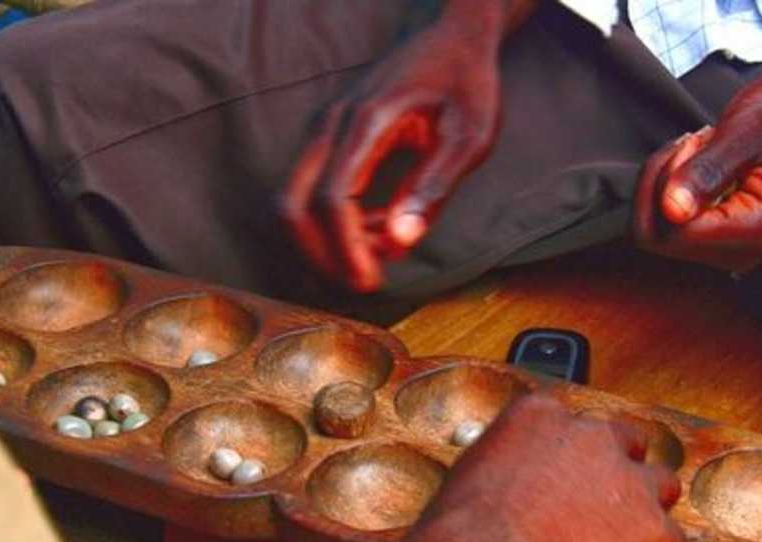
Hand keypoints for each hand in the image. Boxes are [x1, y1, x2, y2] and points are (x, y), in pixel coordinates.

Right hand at [281, 15, 502, 292]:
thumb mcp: (469, 137)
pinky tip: (377, 229)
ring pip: (296, 200)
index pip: (332, 198)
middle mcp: (332, 124)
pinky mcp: (329, 138)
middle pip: (292, 204)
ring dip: (328, 241)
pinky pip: (313, 190)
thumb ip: (434, 188)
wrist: (453, 37)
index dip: (345, 249)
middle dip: (320, 256)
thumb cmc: (466, 83)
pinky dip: (336, 222)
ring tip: (380, 254)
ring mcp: (324, 130)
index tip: (369, 283)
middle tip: (362, 284)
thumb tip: (398, 241)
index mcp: (365, 122)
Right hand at [421, 394, 684, 541]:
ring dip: (643, 509)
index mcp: (540, 416)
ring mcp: (626, 480)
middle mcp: (590, 437)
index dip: (569, 454)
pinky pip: (670, 541)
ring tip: (623, 539)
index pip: (570, 421)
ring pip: (659, 484)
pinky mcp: (650, 529)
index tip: (561, 476)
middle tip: (599, 503)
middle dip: (615, 470)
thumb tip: (504, 490)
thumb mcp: (472, 474)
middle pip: (624, 441)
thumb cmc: (462, 531)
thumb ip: (504, 467)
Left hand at [633, 65, 761, 271]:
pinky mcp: (724, 237)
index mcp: (753, 232)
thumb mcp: (750, 128)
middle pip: (656, 236)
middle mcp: (741, 252)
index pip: (666, 232)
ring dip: (667, 182)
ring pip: (659, 229)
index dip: (663, 184)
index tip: (694, 142)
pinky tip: (704, 159)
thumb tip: (672, 212)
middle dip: (660, 183)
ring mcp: (732, 248)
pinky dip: (674, 186)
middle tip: (695, 142)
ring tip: (706, 147)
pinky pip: (672, 223)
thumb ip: (709, 171)